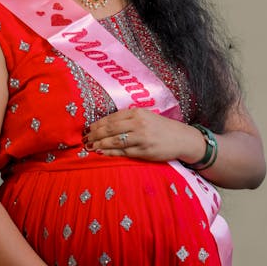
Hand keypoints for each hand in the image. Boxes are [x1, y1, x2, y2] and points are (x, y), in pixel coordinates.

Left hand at [83, 109, 205, 162]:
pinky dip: (110, 152)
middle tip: (84, 139)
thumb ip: (129, 118)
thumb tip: (106, 125)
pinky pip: (122, 152)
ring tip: (89, 146)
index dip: (97, 124)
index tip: (87, 128)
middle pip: (110, 129)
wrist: (182, 139)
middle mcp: (138, 124)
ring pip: (114, 141)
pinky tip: (101, 152)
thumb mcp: (147, 117)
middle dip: (94, 134)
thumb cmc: (162, 128)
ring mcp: (141, 138)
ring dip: (99, 143)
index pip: (112, 118)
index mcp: (138, 113)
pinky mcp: (144, 151)